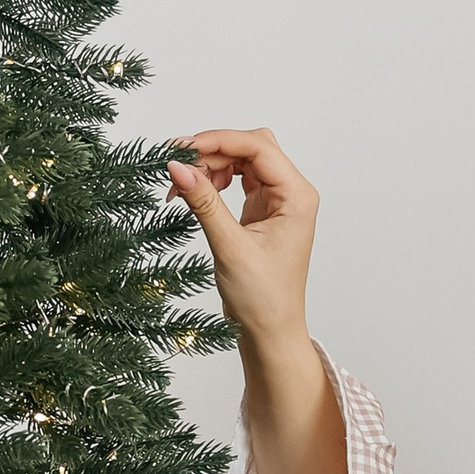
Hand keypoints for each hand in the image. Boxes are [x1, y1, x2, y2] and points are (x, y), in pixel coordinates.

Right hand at [165, 126, 317, 352]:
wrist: (270, 333)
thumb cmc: (263, 299)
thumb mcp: (230, 247)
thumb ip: (204, 203)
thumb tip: (177, 166)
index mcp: (297, 197)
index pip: (259, 148)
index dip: (219, 141)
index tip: (183, 149)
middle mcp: (292, 194)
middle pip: (251, 147)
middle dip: (213, 151)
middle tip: (177, 164)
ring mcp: (277, 201)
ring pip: (241, 161)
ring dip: (210, 166)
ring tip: (180, 186)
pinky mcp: (261, 211)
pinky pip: (236, 180)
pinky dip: (213, 181)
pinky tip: (193, 192)